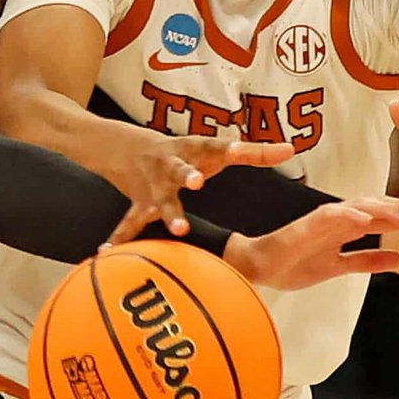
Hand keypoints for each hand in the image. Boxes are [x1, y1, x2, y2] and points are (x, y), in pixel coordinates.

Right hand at [107, 136, 297, 244]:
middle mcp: (172, 165)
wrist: (127, 148)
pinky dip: (120, 238)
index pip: (214, 146)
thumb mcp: (213, 148)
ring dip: (168, 213)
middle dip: (187, 175)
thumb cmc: (184, 152)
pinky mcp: (140, 204)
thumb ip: (254, 153)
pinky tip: (107, 252)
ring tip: (179, 230)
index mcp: (193, 149)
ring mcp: (154, 186)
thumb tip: (291, 149)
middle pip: (180, 169)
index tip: (239, 149)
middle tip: (197, 182)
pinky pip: (130, 223)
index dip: (228, 147)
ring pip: (161, 199)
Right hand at [223, 196, 398, 291]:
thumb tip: (398, 260)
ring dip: (387, 210)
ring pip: (363, 206)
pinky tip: (368, 221)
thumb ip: (366, 261)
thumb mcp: (339, 267)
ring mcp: (326, 218)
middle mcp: (342, 218)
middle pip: (382, 209)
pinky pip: (332, 215)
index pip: (388, 220)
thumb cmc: (294, 265)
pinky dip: (351, 215)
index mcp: (350, 227)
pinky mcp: (309, 223)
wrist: (259, 267)